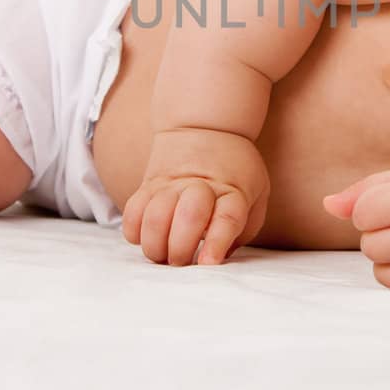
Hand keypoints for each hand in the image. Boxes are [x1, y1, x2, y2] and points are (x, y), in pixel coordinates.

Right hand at [122, 127, 270, 266]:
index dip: (216, 243)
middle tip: (182, 262)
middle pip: (188, 217)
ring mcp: (171, 184)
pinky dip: (134, 231)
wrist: (205, 125)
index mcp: (232, 191)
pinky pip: (133, 211)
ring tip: (162, 255)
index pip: (226, 218)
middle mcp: (200, 186)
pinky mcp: (149, 184)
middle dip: (181, 248)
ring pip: (155, 216)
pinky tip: (143, 238)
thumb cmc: (236, 170)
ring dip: (155, 244)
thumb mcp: (256, 192)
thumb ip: (245, 226)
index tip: (208, 263)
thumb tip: (223, 257)